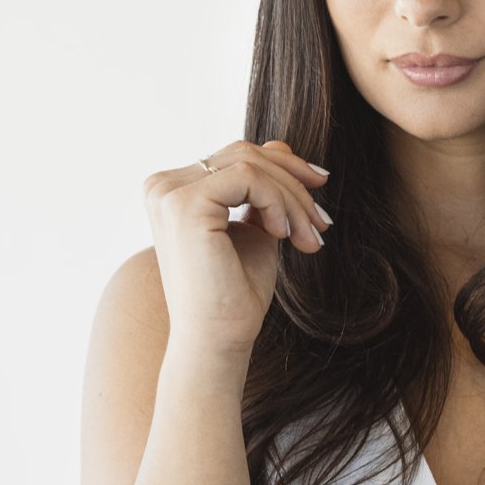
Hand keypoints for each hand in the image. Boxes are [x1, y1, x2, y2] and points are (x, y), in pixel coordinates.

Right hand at [142, 139, 332, 358]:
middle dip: (294, 184)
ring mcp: (169, 193)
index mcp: (173, 189)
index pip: (236, 156)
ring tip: (310, 236)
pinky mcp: (184, 204)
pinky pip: (249, 179)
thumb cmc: (236, 293)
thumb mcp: (256, 227)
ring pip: (251, 164)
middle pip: (245, 154)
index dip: (284, 169)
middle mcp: (163, 186)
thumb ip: (262, 187)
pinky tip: (284, 236)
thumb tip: (281, 143)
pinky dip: (278, 203)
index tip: (320, 194)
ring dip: (293, 199)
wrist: (219, 341)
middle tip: (322, 224)